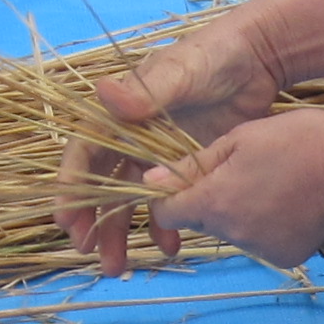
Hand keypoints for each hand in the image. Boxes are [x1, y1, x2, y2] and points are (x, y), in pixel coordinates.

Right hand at [53, 1, 293, 270]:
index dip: (72, 186)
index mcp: (121, 113)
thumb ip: (145, 93)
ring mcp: (161, 155)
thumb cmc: (212, 55)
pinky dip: (168, 226)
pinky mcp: (189, 166)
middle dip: (95, 222)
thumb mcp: (179, 73)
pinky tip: (171, 248)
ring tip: (118, 268)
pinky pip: (172, 203)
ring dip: (124, 234)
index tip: (66, 220)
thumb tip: (104, 93)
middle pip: (105, 186)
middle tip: (90, 254)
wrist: (258, 58)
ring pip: (134, 201)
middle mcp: (134, 138)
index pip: (85, 153)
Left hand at [138, 109, 323, 271]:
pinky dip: (265, 225)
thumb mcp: (241, 138)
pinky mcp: (284, 257)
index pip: (166, 213)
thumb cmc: (299, 141)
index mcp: (214, 202)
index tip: (186, 178)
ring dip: (238, 211)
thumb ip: (193, 164)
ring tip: (270, 183)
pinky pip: (259, 241)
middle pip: (200, 222)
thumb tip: (149, 181)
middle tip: (240, 171)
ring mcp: (259, 250)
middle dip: (208, 200)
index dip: (169, 196)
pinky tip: (287, 203)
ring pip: (230, 231)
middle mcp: (232, 234)